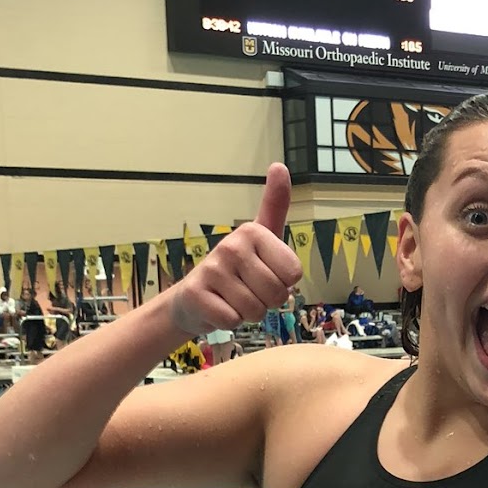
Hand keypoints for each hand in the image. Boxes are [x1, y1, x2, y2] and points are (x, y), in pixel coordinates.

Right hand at [166, 165, 300, 337]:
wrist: (194, 298)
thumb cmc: (238, 269)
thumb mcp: (263, 237)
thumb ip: (275, 206)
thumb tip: (279, 165)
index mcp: (254, 232)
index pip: (293, 274)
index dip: (284, 284)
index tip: (266, 275)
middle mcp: (232, 245)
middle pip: (277, 295)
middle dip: (267, 302)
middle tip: (249, 291)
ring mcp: (212, 269)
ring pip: (255, 310)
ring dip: (249, 313)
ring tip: (234, 299)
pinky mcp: (197, 294)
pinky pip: (233, 321)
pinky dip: (230, 322)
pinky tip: (219, 307)